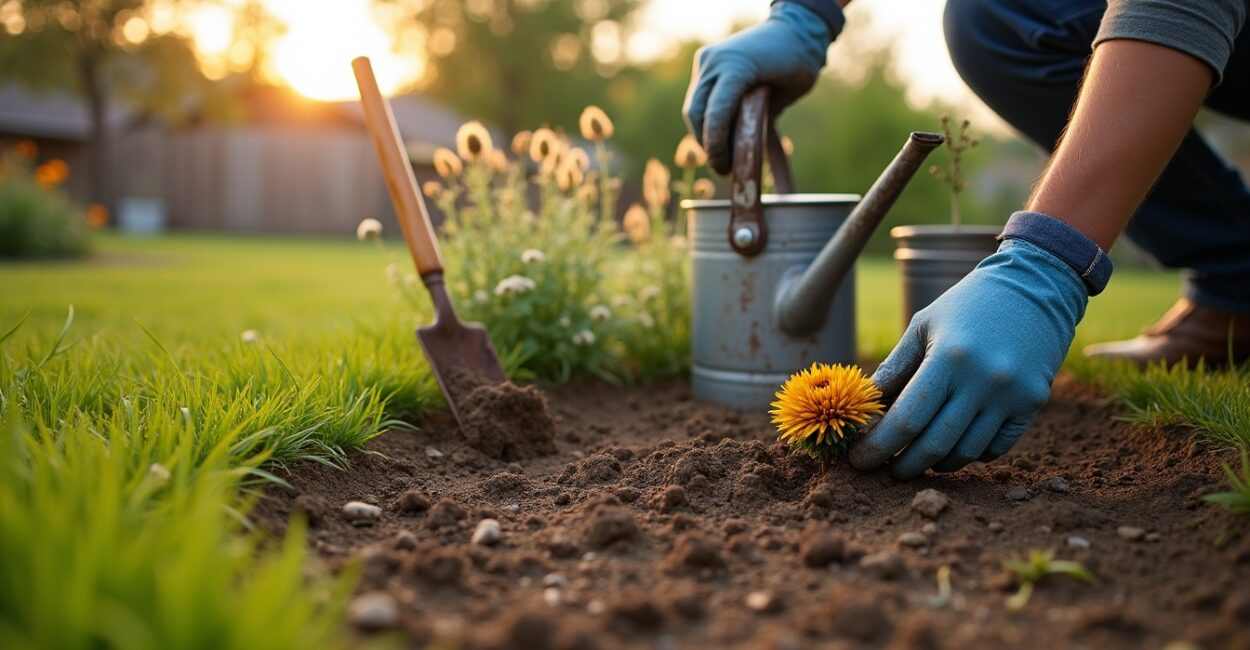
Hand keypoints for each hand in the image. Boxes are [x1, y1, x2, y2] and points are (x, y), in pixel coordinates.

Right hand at [682, 2, 831, 174]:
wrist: (794, 29)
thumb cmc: (798, 63)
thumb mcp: (787, 96)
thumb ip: (759, 119)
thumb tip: (738, 148)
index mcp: (737, 67)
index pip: (715, 113)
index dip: (716, 145)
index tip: (725, 168)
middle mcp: (715, 61)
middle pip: (696, 113)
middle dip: (706, 144)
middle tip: (721, 167)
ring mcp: (707, 60)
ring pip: (693, 107)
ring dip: (703, 132)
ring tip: (720, 154)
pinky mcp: (705, 62)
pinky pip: (699, 97)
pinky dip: (706, 117)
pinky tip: (719, 133)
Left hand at [850, 240, 1088, 478]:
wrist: (1035, 286)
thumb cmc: (967, 305)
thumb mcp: (923, 325)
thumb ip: (894, 368)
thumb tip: (864, 408)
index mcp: (948, 358)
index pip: (906, 419)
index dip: (877, 447)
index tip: (858, 459)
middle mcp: (982, 380)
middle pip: (934, 445)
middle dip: (903, 465)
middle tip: (887, 470)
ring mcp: (1012, 394)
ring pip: (966, 452)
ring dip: (936, 464)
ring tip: (918, 459)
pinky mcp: (1034, 402)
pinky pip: (997, 448)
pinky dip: (971, 454)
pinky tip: (954, 445)